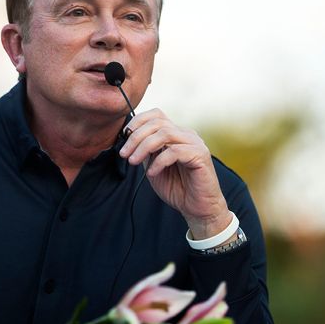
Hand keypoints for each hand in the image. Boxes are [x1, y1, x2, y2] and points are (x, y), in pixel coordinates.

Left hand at [119, 109, 233, 239]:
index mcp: (176, 134)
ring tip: (134, 161)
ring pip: (165, 134)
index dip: (138, 121)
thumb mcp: (153, 166)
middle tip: (124, 154)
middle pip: (158, 123)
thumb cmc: (178, 188)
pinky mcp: (200, 155)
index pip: (157, 115)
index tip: (123, 136)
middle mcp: (186, 135)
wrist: (197, 208)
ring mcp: (195, 144)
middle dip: (136, 137)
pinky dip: (159, 161)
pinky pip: (175, 151)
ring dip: (144, 147)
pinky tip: (152, 173)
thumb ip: (145, 151)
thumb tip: (128, 140)